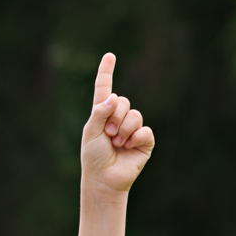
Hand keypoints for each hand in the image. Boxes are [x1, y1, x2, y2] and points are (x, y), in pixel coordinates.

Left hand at [80, 52, 153, 193]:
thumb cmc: (93, 157)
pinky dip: (135, 138)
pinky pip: (145, 130)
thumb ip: (100, 112)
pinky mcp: (144, 141)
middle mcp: (118, 118)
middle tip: (108, 135)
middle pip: (123, 101)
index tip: (110, 56)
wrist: (104, 179)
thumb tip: (114, 96)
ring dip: (123, 130)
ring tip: (117, 144)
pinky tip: (129, 147)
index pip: (105, 88)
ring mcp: (133, 129)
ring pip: (135, 115)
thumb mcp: (91, 131)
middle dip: (114, 118)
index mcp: (102, 114)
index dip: (107, 72)